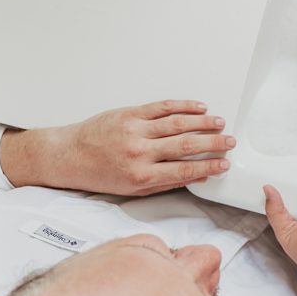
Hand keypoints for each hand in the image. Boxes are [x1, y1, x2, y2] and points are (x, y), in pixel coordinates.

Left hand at [0, 100, 234, 194]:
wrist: (67, 156)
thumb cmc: (98, 174)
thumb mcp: (132, 189)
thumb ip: (165, 183)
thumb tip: (194, 176)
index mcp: (141, 175)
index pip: (185, 169)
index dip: (209, 166)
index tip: (223, 164)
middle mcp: (139, 152)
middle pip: (186, 145)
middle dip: (213, 144)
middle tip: (229, 142)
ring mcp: (135, 130)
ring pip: (178, 124)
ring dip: (203, 123)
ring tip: (220, 123)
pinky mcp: (130, 113)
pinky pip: (162, 107)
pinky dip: (183, 106)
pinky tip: (198, 107)